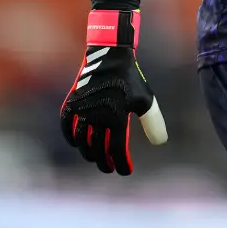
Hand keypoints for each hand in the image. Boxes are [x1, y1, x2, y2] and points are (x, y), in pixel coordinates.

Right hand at [59, 9, 167, 174]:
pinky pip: (66, 124)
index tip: (125, 171)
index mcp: (116, 118)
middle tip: (108, 167)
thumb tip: (160, 142)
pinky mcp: (73, 102)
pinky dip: (69, 136)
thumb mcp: (146, 100)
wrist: (110, 55)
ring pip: (81, 141)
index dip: (121, 164)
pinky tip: (75, 143)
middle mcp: (97, 117)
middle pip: (97, 149)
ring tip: (95, 157)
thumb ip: (153, 122)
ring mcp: (83, 109)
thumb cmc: (130, 79)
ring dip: (88, 153)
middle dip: (104, 162)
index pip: (117, 150)